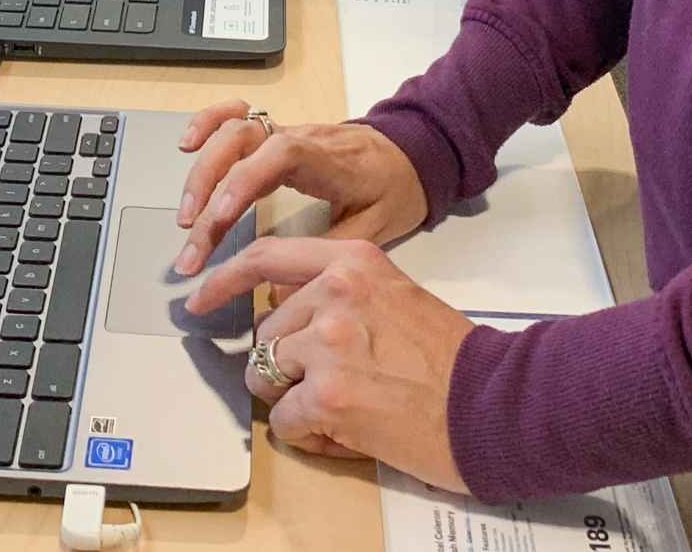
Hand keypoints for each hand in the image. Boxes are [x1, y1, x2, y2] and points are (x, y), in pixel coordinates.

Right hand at [173, 100, 427, 274]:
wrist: (412, 155)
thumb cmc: (395, 191)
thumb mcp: (377, 228)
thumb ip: (330, 253)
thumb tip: (281, 291)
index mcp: (328, 160)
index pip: (279, 157)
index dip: (244, 182)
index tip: (219, 218)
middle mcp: (301, 138)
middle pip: (242, 145)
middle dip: (208, 191)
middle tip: (192, 243)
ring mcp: (286, 131)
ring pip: (232, 133)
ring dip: (201, 172)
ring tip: (184, 217)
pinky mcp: (277, 133)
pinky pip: (237, 117)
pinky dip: (208, 123)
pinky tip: (187, 146)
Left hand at [187, 236, 472, 491]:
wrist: (492, 403)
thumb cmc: (450, 358)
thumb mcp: (392, 293)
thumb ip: (335, 289)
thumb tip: (280, 306)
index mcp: (353, 260)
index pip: (265, 257)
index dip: (223, 280)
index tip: (198, 295)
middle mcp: (335, 292)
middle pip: (265, 332)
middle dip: (286, 365)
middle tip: (335, 383)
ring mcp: (328, 343)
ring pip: (267, 376)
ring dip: (296, 400)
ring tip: (346, 406)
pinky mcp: (328, 396)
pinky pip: (285, 421)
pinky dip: (309, 435)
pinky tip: (347, 431)